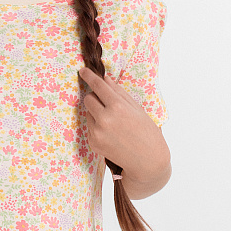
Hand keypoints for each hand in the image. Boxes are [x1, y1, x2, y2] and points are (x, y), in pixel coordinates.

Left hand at [78, 66, 169, 183]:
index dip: (89, 76)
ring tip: (113, 123)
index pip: (98, 86)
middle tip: (107, 103)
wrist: (147, 160)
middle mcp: (105, 119)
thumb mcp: (136, 108)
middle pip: (88, 98)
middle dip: (95, 97)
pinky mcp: (93, 142)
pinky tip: (111, 133)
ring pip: (88, 113)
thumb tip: (104, 78)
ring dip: (96, 112)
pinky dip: (97, 126)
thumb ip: (118, 92)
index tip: (83, 70)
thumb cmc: (146, 131)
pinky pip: (89, 126)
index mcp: (118, 107)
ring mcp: (97, 132)